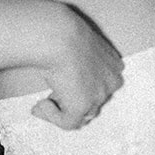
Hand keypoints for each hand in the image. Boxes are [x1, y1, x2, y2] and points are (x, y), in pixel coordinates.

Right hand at [32, 10, 124, 129]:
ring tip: (43, 102)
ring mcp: (99, 96)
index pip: (101, 85)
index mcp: (114, 64)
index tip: (63, 81)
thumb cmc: (62, 31)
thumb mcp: (77, 43)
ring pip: (81, 114)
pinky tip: (41, 104)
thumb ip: (77, 59)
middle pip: (92, 101)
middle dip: (71, 100)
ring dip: (61, 110)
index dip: (80, 86)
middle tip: (50, 93)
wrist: (57, 35)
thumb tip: (59, 74)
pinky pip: (67, 122)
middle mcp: (112, 82)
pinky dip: (51, 116)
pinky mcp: (82, 107)